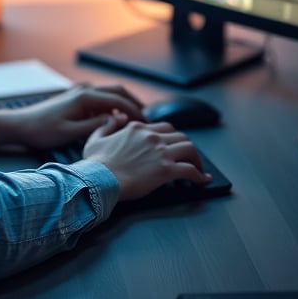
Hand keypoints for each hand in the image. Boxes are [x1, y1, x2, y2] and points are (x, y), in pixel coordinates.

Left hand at [7, 83, 145, 151]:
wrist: (21, 125)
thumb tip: (119, 119)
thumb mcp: (71, 133)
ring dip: (124, 104)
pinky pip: (101, 99)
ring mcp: (80, 92)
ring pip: (110, 94)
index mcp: (85, 97)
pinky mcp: (76, 99)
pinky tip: (117, 121)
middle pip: (118, 91)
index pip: (119, 100)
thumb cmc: (43, 131)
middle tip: (147, 120)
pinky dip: (113, 106)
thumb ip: (96, 125)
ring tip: (137, 122)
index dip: (136, 111)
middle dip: (134, 104)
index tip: (147, 124)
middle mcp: (84, 90)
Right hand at [81, 116, 210, 200]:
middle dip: (186, 146)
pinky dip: (199, 176)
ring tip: (198, 168)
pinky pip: (190, 170)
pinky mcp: (166, 170)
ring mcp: (160, 153)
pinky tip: (202, 181)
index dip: (171, 137)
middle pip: (180, 135)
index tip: (173, 145)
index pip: (163, 127)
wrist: (99, 179)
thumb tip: (114, 118)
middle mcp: (152, 137)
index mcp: (137, 128)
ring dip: (196, 159)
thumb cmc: (95, 163)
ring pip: (189, 148)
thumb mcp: (95, 138)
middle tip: (188, 156)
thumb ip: (106, 126)